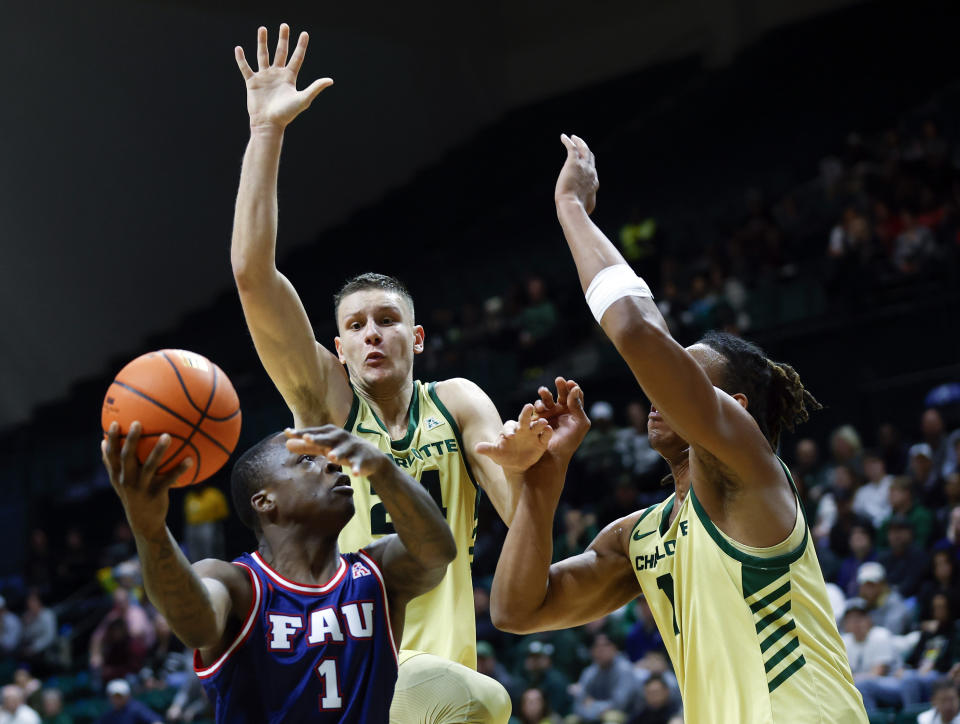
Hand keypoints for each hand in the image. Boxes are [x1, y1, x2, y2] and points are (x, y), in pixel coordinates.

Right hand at [101, 422, 193, 538]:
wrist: (143, 522)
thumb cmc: (132, 495)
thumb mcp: (119, 481)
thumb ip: (111, 463)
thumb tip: (101, 442)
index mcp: (118, 475)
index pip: (111, 455)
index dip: (111, 440)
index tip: (114, 423)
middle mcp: (127, 480)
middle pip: (127, 458)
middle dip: (131, 440)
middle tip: (137, 423)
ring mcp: (141, 488)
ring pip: (149, 466)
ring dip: (158, 451)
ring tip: (167, 436)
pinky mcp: (156, 494)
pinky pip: (169, 479)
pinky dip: (179, 469)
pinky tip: (190, 459)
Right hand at [235, 24, 333, 129]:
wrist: (269, 124)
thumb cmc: (287, 114)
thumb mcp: (303, 99)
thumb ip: (315, 88)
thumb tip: (331, 80)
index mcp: (289, 78)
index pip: (297, 58)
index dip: (301, 46)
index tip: (305, 34)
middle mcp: (277, 75)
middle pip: (281, 52)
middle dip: (283, 39)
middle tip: (284, 25)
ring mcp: (264, 77)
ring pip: (263, 55)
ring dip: (262, 42)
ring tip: (262, 28)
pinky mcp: (252, 82)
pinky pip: (245, 68)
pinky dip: (241, 59)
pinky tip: (239, 49)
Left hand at [284, 425, 388, 476]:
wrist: (370, 457)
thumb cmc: (343, 450)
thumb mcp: (324, 447)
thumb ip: (306, 446)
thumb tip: (286, 443)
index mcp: (330, 433)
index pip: (313, 433)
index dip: (301, 433)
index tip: (288, 433)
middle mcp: (340, 438)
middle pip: (327, 438)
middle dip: (318, 439)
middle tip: (307, 439)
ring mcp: (351, 448)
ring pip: (343, 450)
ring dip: (338, 453)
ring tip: (331, 456)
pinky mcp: (361, 459)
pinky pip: (358, 464)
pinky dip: (357, 468)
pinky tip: (355, 474)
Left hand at [474, 404, 552, 471]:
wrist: (516, 463)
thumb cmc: (503, 455)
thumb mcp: (495, 453)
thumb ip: (488, 449)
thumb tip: (476, 448)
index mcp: (510, 429)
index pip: (509, 426)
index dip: (509, 430)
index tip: (510, 436)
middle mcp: (522, 428)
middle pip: (524, 419)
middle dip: (526, 413)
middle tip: (528, 407)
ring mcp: (533, 434)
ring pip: (537, 425)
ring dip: (539, 423)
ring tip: (542, 422)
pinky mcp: (542, 441)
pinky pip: (545, 435)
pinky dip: (547, 432)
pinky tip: (548, 430)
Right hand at [532, 377, 590, 463]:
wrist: (553, 455)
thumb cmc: (570, 441)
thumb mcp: (580, 424)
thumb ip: (578, 406)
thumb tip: (575, 388)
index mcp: (575, 413)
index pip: (576, 396)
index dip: (573, 388)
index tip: (570, 383)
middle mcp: (563, 412)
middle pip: (563, 394)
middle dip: (560, 386)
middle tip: (558, 380)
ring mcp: (551, 414)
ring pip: (548, 399)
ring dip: (545, 393)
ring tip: (542, 391)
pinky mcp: (539, 418)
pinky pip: (538, 407)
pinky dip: (538, 404)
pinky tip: (539, 407)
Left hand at [555, 134, 597, 213]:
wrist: (572, 205)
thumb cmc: (577, 210)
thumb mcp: (586, 208)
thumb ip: (587, 204)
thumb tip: (585, 209)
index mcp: (594, 183)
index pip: (592, 171)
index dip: (588, 166)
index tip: (582, 165)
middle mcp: (591, 172)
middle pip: (591, 157)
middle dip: (586, 149)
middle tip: (581, 144)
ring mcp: (583, 166)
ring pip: (584, 149)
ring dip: (580, 142)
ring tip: (574, 137)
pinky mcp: (574, 163)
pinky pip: (572, 147)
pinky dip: (568, 141)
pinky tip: (563, 137)